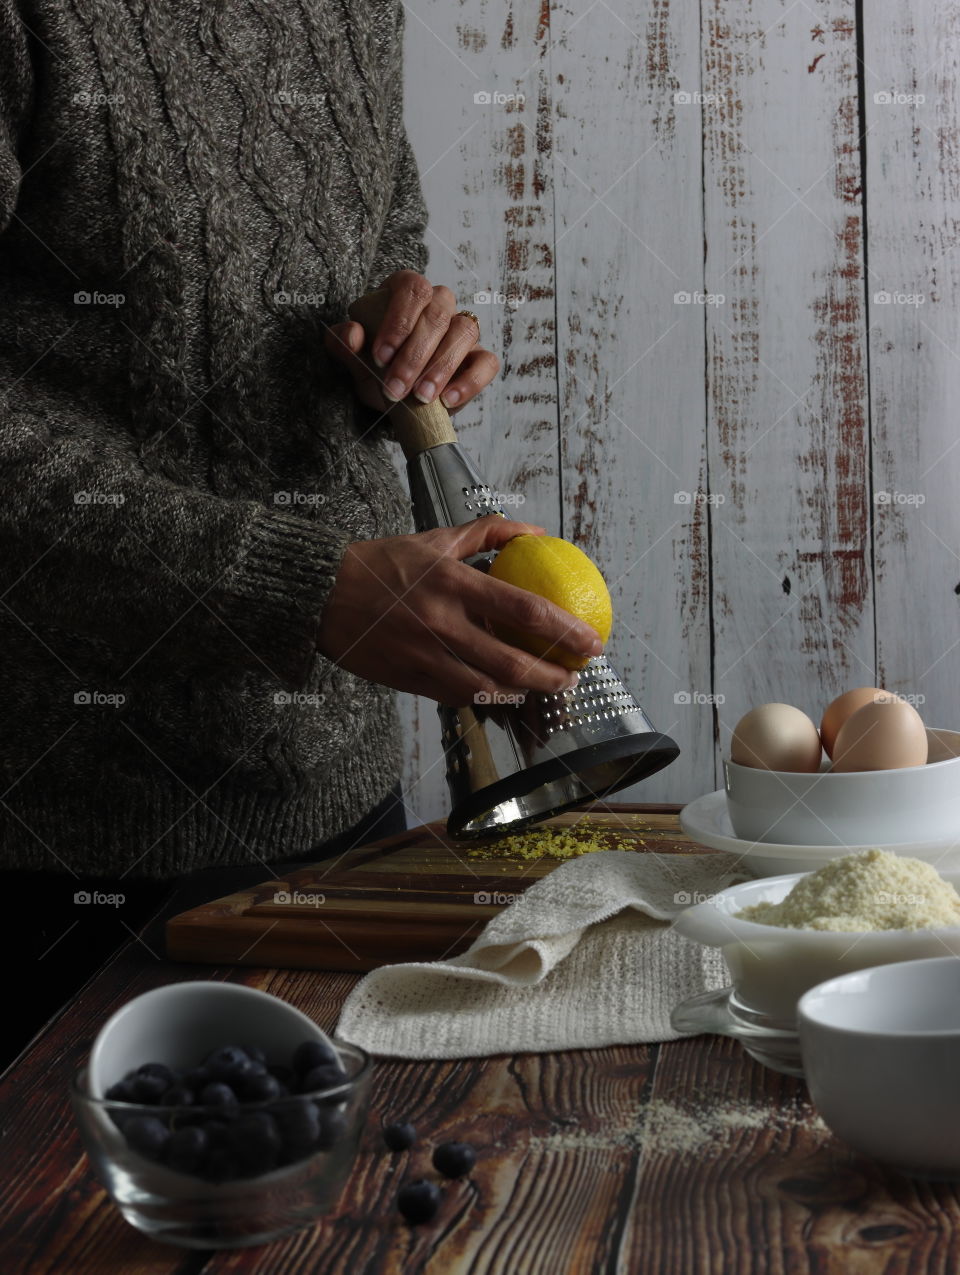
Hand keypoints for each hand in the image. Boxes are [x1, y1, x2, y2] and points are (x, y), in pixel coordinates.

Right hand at [317, 516, 604, 705]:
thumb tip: (536, 533)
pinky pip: (457, 696)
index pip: (522, 608)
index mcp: (450, 583)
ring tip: (545, 686)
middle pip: (511, 662)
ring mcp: (423, 656)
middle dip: (553, 675)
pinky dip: (486, 696)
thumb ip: (488, 533)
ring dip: (524, 692)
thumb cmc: (381, 563)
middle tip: (574, 675)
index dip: (564, 628)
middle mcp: (439, 622)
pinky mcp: (408, 679)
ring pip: (487, 689)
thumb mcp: (435, 538)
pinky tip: (504, 691)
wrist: (319, 595)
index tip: (590, 638)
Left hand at [324, 271, 498, 413]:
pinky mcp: (479, 357)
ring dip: (441, 367)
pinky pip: (487, 362)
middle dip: (414, 356)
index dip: (399, 322)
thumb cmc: (377, 367)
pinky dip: (469, 382)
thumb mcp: (355, 357)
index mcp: (408, 292)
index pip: (412, 290)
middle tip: (394, 389)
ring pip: (464, 332)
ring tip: (421, 397)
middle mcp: (439, 304)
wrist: (396, 397)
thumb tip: (353, 333)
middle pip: (438, 314)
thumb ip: (344, 342)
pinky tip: (447, 400)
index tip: (381, 358)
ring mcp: (462, 329)